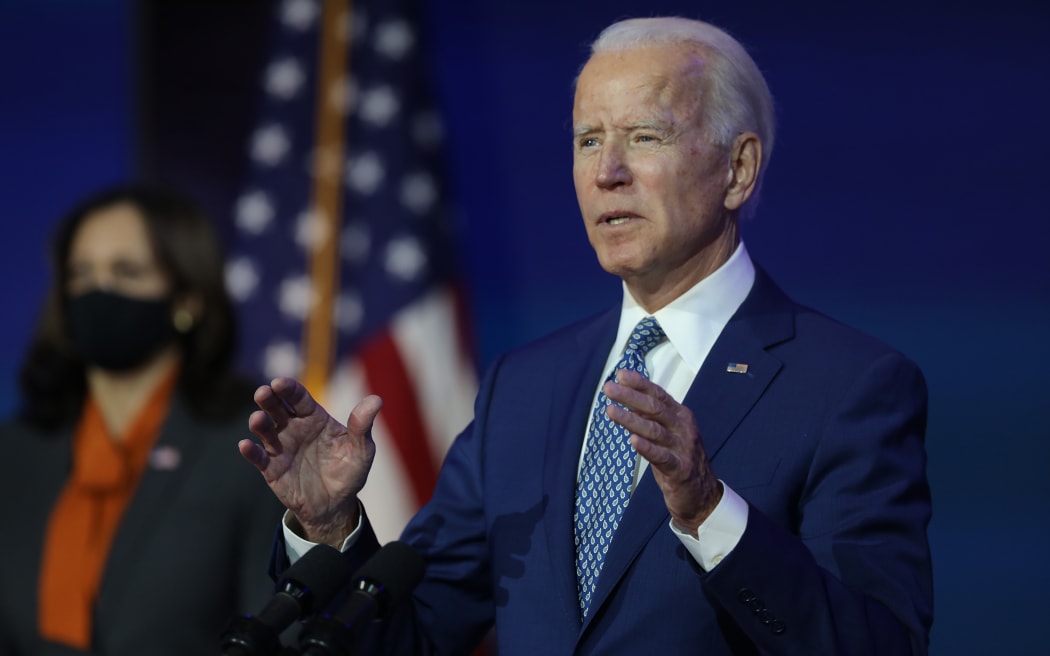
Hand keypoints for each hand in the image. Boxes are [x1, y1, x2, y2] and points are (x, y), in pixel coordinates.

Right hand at [239, 377, 382, 546]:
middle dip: (268, 398)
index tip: (280, 382)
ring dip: (258, 423)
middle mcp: (293, 428)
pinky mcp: (272, 469)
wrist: (337, 504)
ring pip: (264, 430)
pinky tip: (246, 445)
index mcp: (314, 417)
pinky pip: (259, 458)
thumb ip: (363, 425)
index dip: (289, 388)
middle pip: (277, 408)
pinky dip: (251, 452)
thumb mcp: (361, 449)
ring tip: (257, 419)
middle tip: (263, 392)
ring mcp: (281, 447)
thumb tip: (376, 400)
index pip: (298, 397)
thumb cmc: (349, 471)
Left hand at [604, 369, 721, 534]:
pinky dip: (647, 448)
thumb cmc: (680, 459)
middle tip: (609, 389)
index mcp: (680, 415)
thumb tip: (627, 397)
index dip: (639, 383)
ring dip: (631, 420)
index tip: (620, 374)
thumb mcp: (667, 433)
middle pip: (655, 408)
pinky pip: (661, 457)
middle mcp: (683, 428)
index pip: (658, 394)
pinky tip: (633, 441)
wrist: (703, 495)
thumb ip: (651, 417)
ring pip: (654, 430)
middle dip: (630, 396)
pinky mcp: (680, 469)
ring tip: (611, 411)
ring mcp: (683, 448)